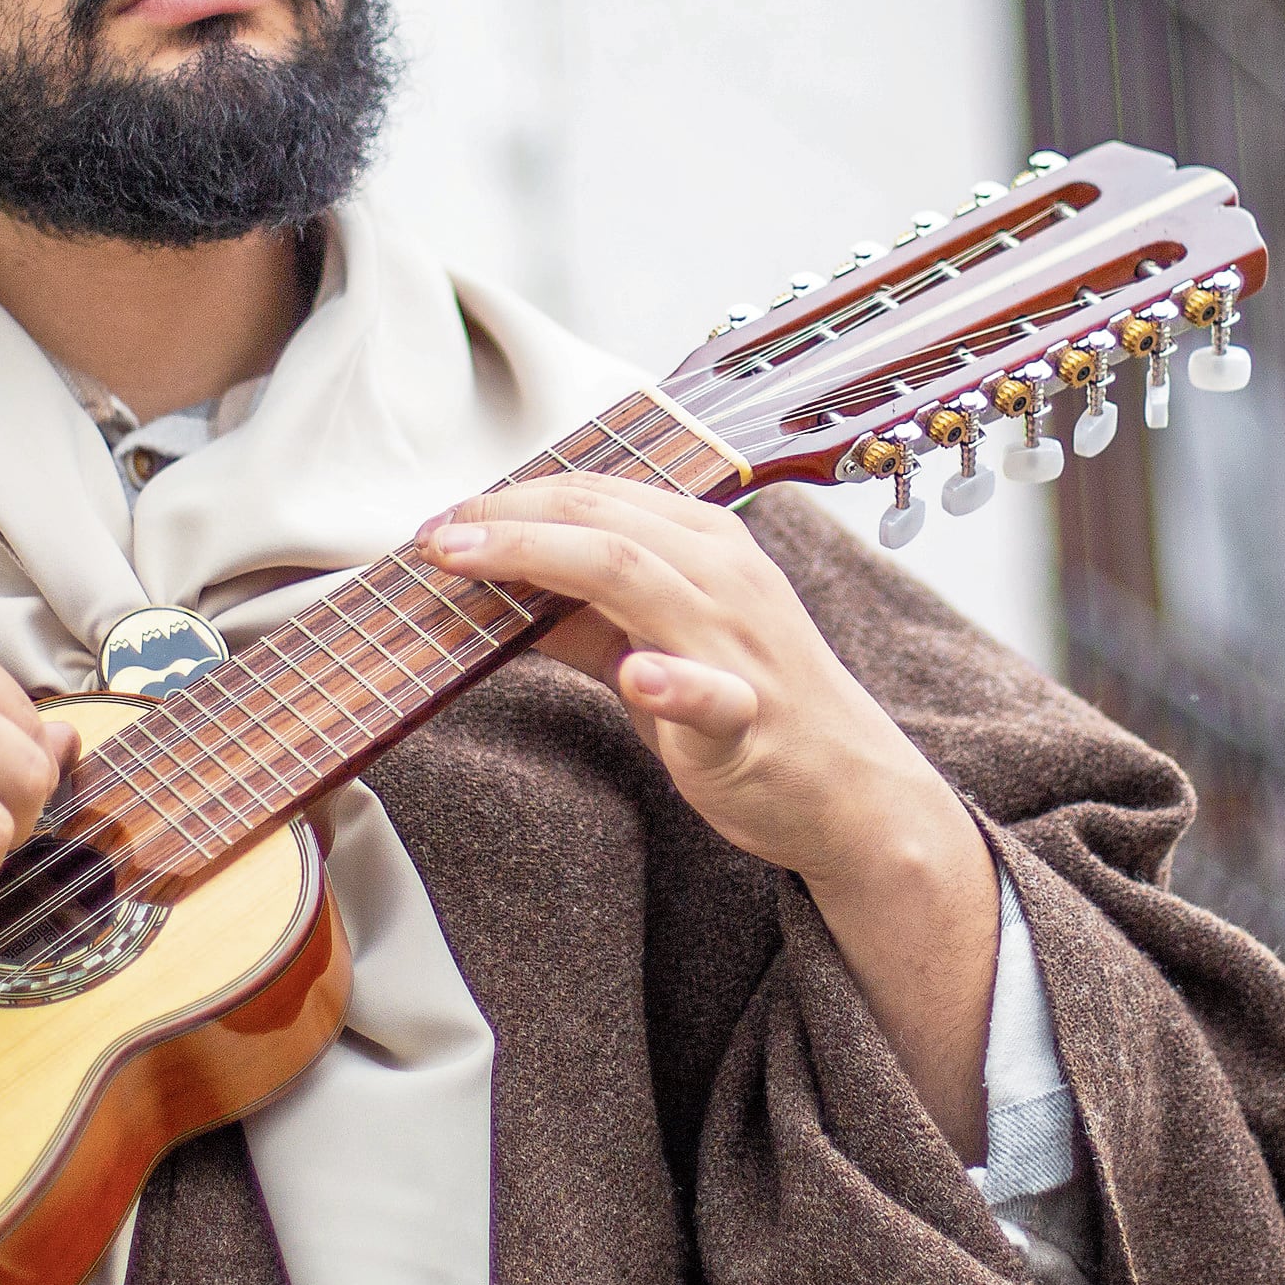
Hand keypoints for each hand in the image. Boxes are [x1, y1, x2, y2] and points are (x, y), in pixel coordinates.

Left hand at [420, 477, 952, 887]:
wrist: (850, 791)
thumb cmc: (755, 710)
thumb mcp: (662, 643)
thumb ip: (586, 617)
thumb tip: (498, 591)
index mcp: (706, 545)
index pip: (598, 493)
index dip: (512, 499)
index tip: (445, 521)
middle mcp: (724, 577)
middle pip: (603, 520)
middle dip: (506, 518)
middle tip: (434, 535)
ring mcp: (738, 645)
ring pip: (637, 576)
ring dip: (542, 558)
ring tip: (468, 563)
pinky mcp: (748, 720)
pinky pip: (711, 695)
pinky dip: (673, 682)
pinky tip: (638, 677)